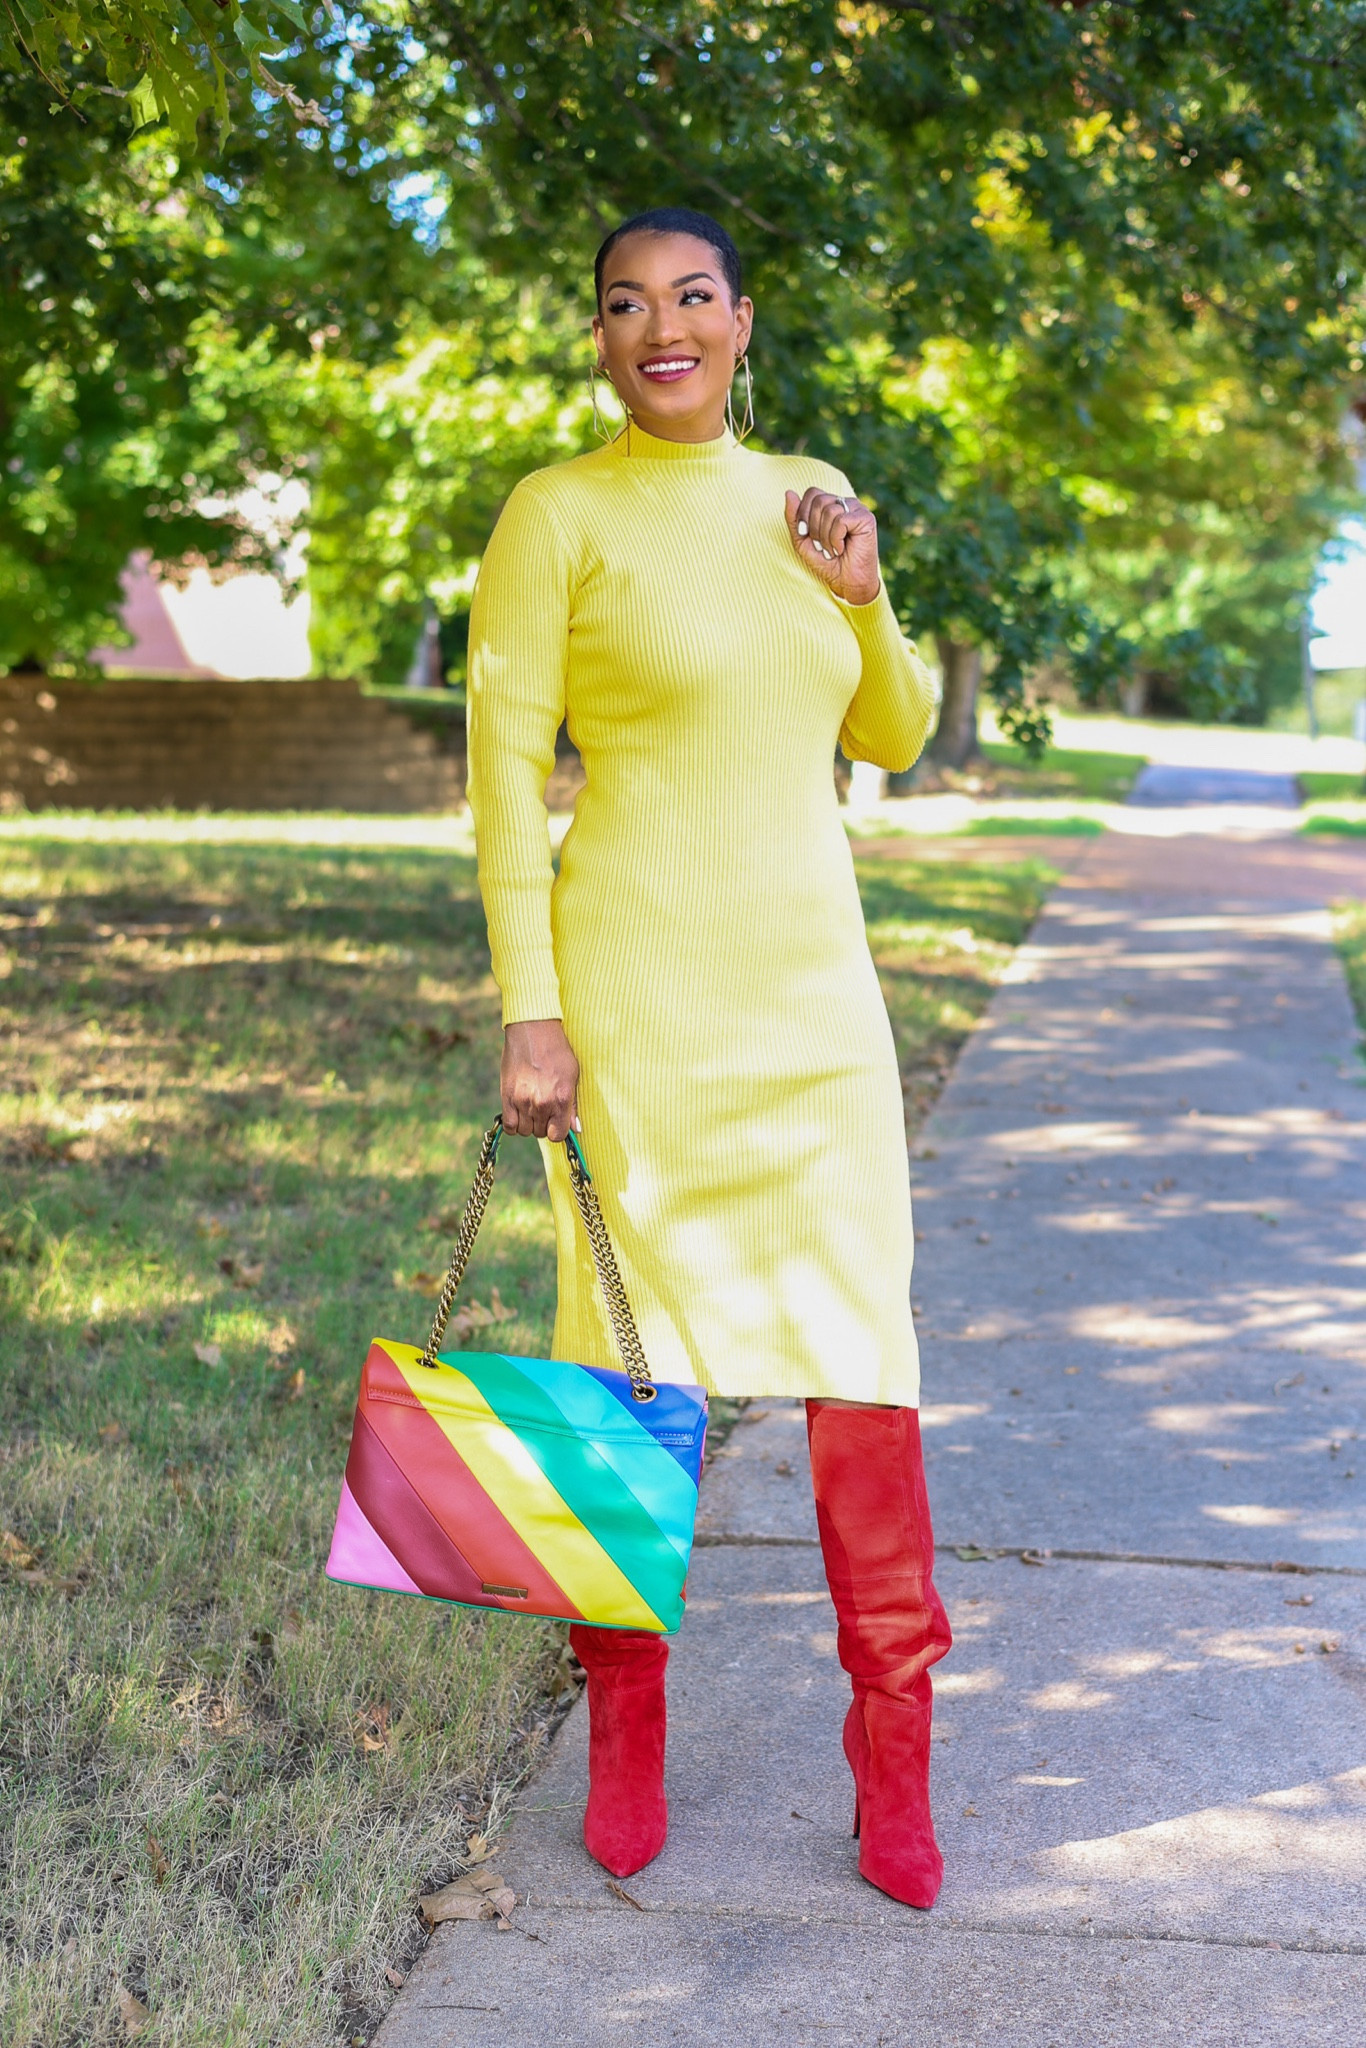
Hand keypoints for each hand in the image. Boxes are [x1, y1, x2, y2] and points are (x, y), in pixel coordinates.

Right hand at [500, 1019, 579, 1141]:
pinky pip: (509, 1126)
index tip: (555, 1122)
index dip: (557, 1130)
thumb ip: (573, 1105)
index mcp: (561, 1099)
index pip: (557, 1135)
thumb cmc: (556, 1050)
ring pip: (524, 1131)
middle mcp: (542, 1104)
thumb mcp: (572, 1075)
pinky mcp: (507, 1096)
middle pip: (540, 1133)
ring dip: (528, 1124)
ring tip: (530, 1108)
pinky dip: (513, 1124)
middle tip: (543, 1108)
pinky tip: (518, 1113)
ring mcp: (522, 1101)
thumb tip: (576, 1128)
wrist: (532, 1030)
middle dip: (543, 1125)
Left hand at [784, 487, 880, 605]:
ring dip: (825, 537)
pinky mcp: (866, 518)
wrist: (846, 582)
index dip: (803, 513)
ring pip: (829, 510)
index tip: (805, 534)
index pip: (812, 493)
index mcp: (831, 504)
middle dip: (814, 528)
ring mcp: (857, 509)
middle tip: (821, 546)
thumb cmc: (826, 562)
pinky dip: (836, 539)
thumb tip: (789, 492)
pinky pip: (841, 520)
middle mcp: (844, 503)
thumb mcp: (802, 541)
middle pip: (819, 500)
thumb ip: (794, 518)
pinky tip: (841, 548)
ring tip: (832, 550)